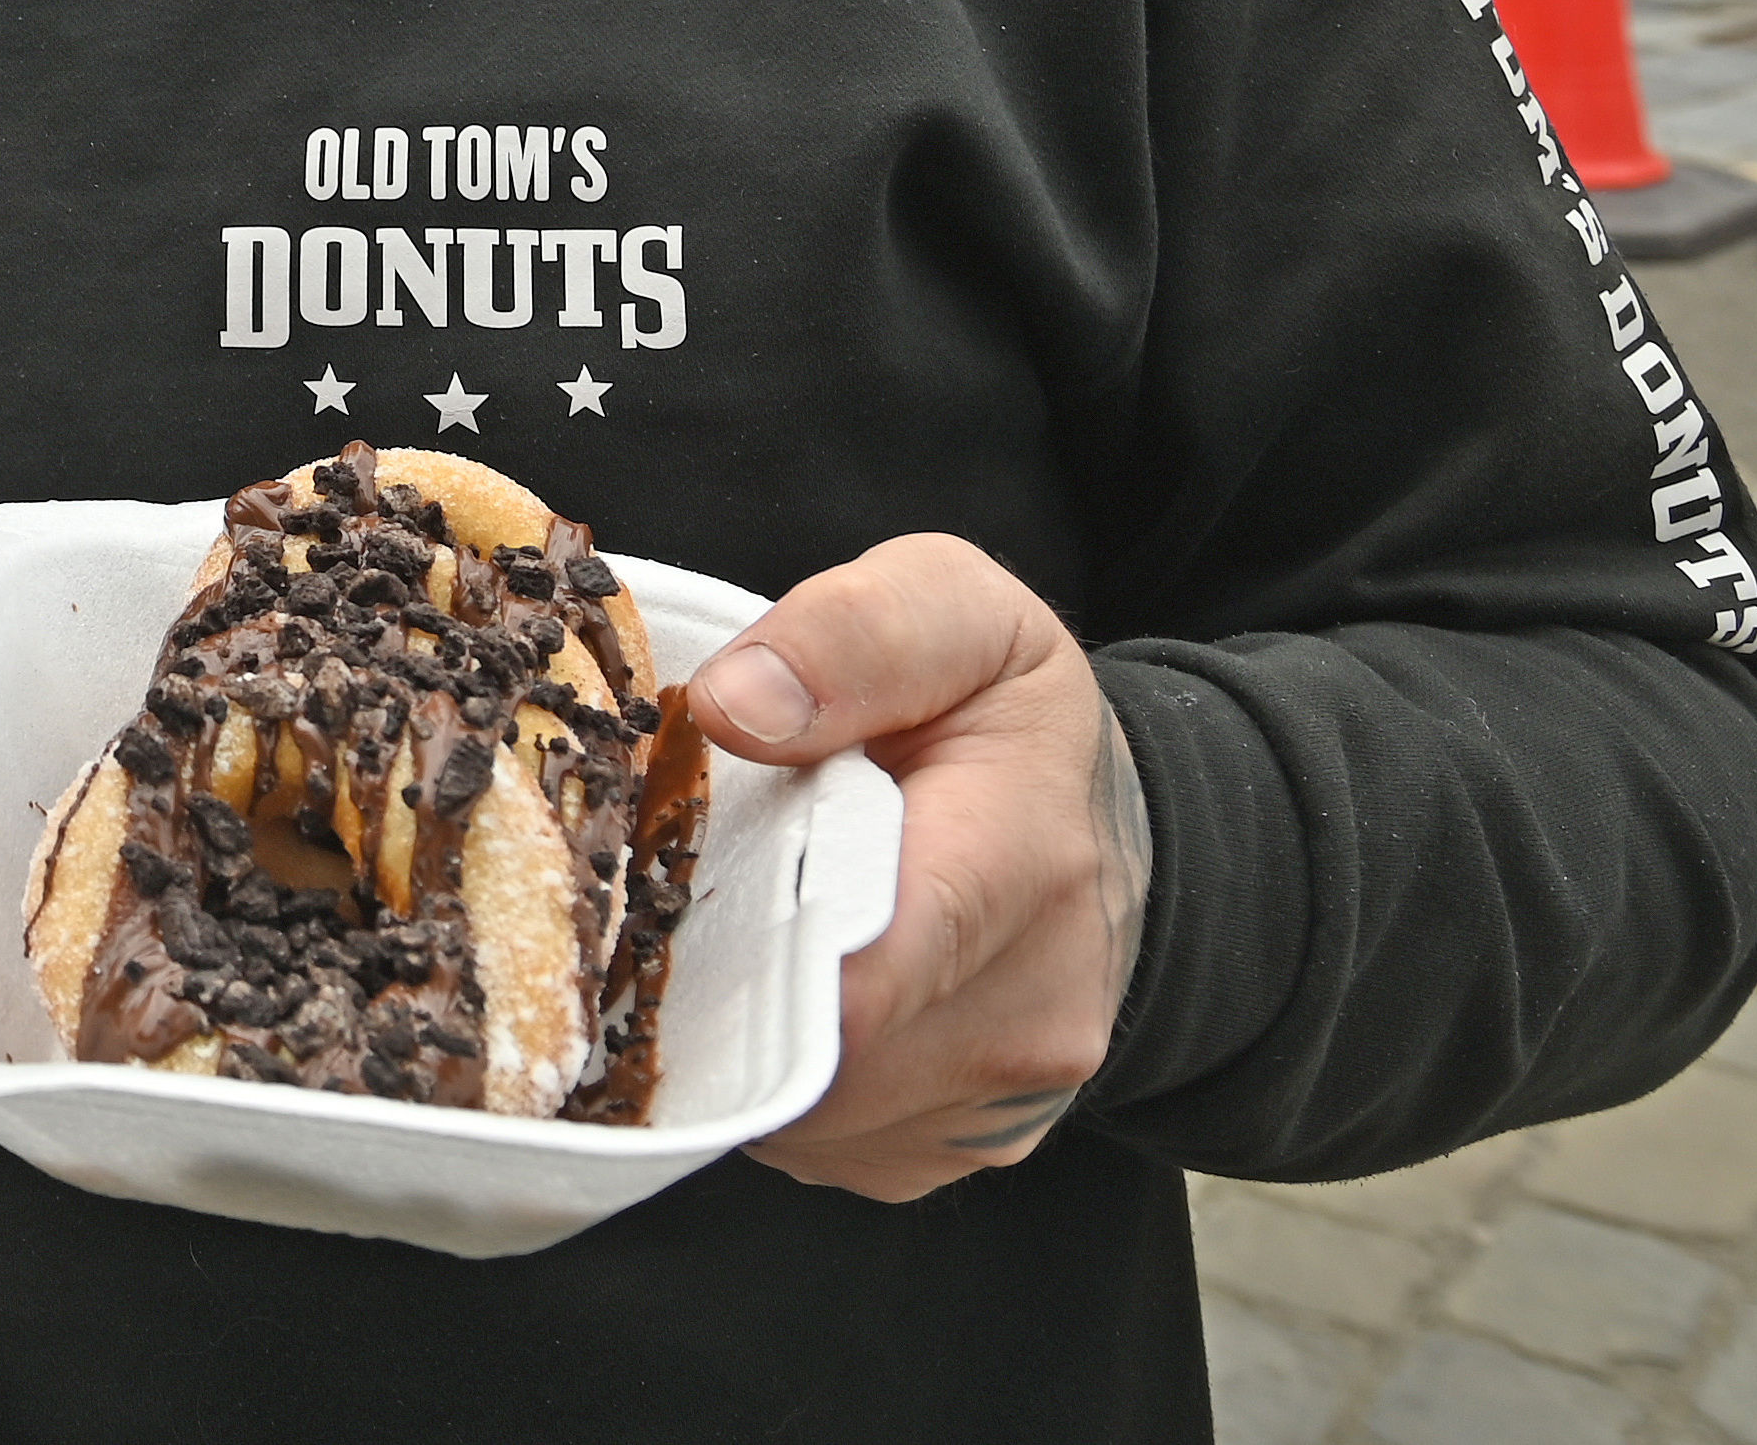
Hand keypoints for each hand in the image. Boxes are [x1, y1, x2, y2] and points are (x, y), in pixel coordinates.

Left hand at [695, 535, 1147, 1200]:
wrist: (1094, 826)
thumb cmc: (1000, 711)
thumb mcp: (951, 609)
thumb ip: (852, 636)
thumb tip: (734, 709)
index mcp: (1020, 860)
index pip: (866, 969)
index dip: (744, 948)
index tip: (662, 896)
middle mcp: (1029, 1011)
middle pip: (819, 1056)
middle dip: (719, 988)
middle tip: (663, 904)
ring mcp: (998, 1099)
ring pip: (811, 1115)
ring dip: (739, 1040)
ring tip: (719, 936)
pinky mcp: (958, 1145)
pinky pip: (826, 1146)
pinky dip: (772, 1084)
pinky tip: (765, 992)